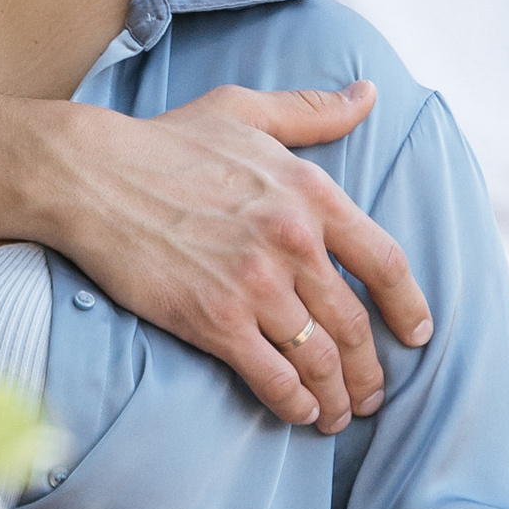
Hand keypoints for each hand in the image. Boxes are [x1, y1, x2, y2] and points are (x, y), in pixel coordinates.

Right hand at [61, 83, 430, 433]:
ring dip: (337, 396)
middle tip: (371, 394)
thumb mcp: (245, 111)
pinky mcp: (215, 320)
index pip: (385, 261)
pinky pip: (274, 377)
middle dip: (370, 370)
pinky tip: (299, 413)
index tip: (416, 334)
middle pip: (355, 324)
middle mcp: (293, 242)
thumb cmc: (165, 141)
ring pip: (319, 358)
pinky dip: (294, 403)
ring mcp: (255, 284)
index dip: (408, 306)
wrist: (92, 175)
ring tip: (338, 413)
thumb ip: (312, 110)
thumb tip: (368, 95)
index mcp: (310, 193)